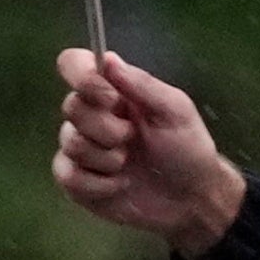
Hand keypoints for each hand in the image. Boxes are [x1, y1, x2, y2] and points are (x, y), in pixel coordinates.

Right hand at [55, 48, 247, 256]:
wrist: (191, 200)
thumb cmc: (187, 149)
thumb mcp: (176, 110)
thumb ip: (142, 84)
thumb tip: (107, 59)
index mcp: (111, 91)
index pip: (73, 65)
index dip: (80, 76)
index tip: (111, 98)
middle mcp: (90, 114)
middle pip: (71, 107)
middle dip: (107, 128)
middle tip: (133, 139)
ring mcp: (79, 148)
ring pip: (70, 143)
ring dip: (106, 158)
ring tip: (129, 165)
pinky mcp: (75, 181)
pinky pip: (68, 176)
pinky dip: (98, 184)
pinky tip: (119, 186)